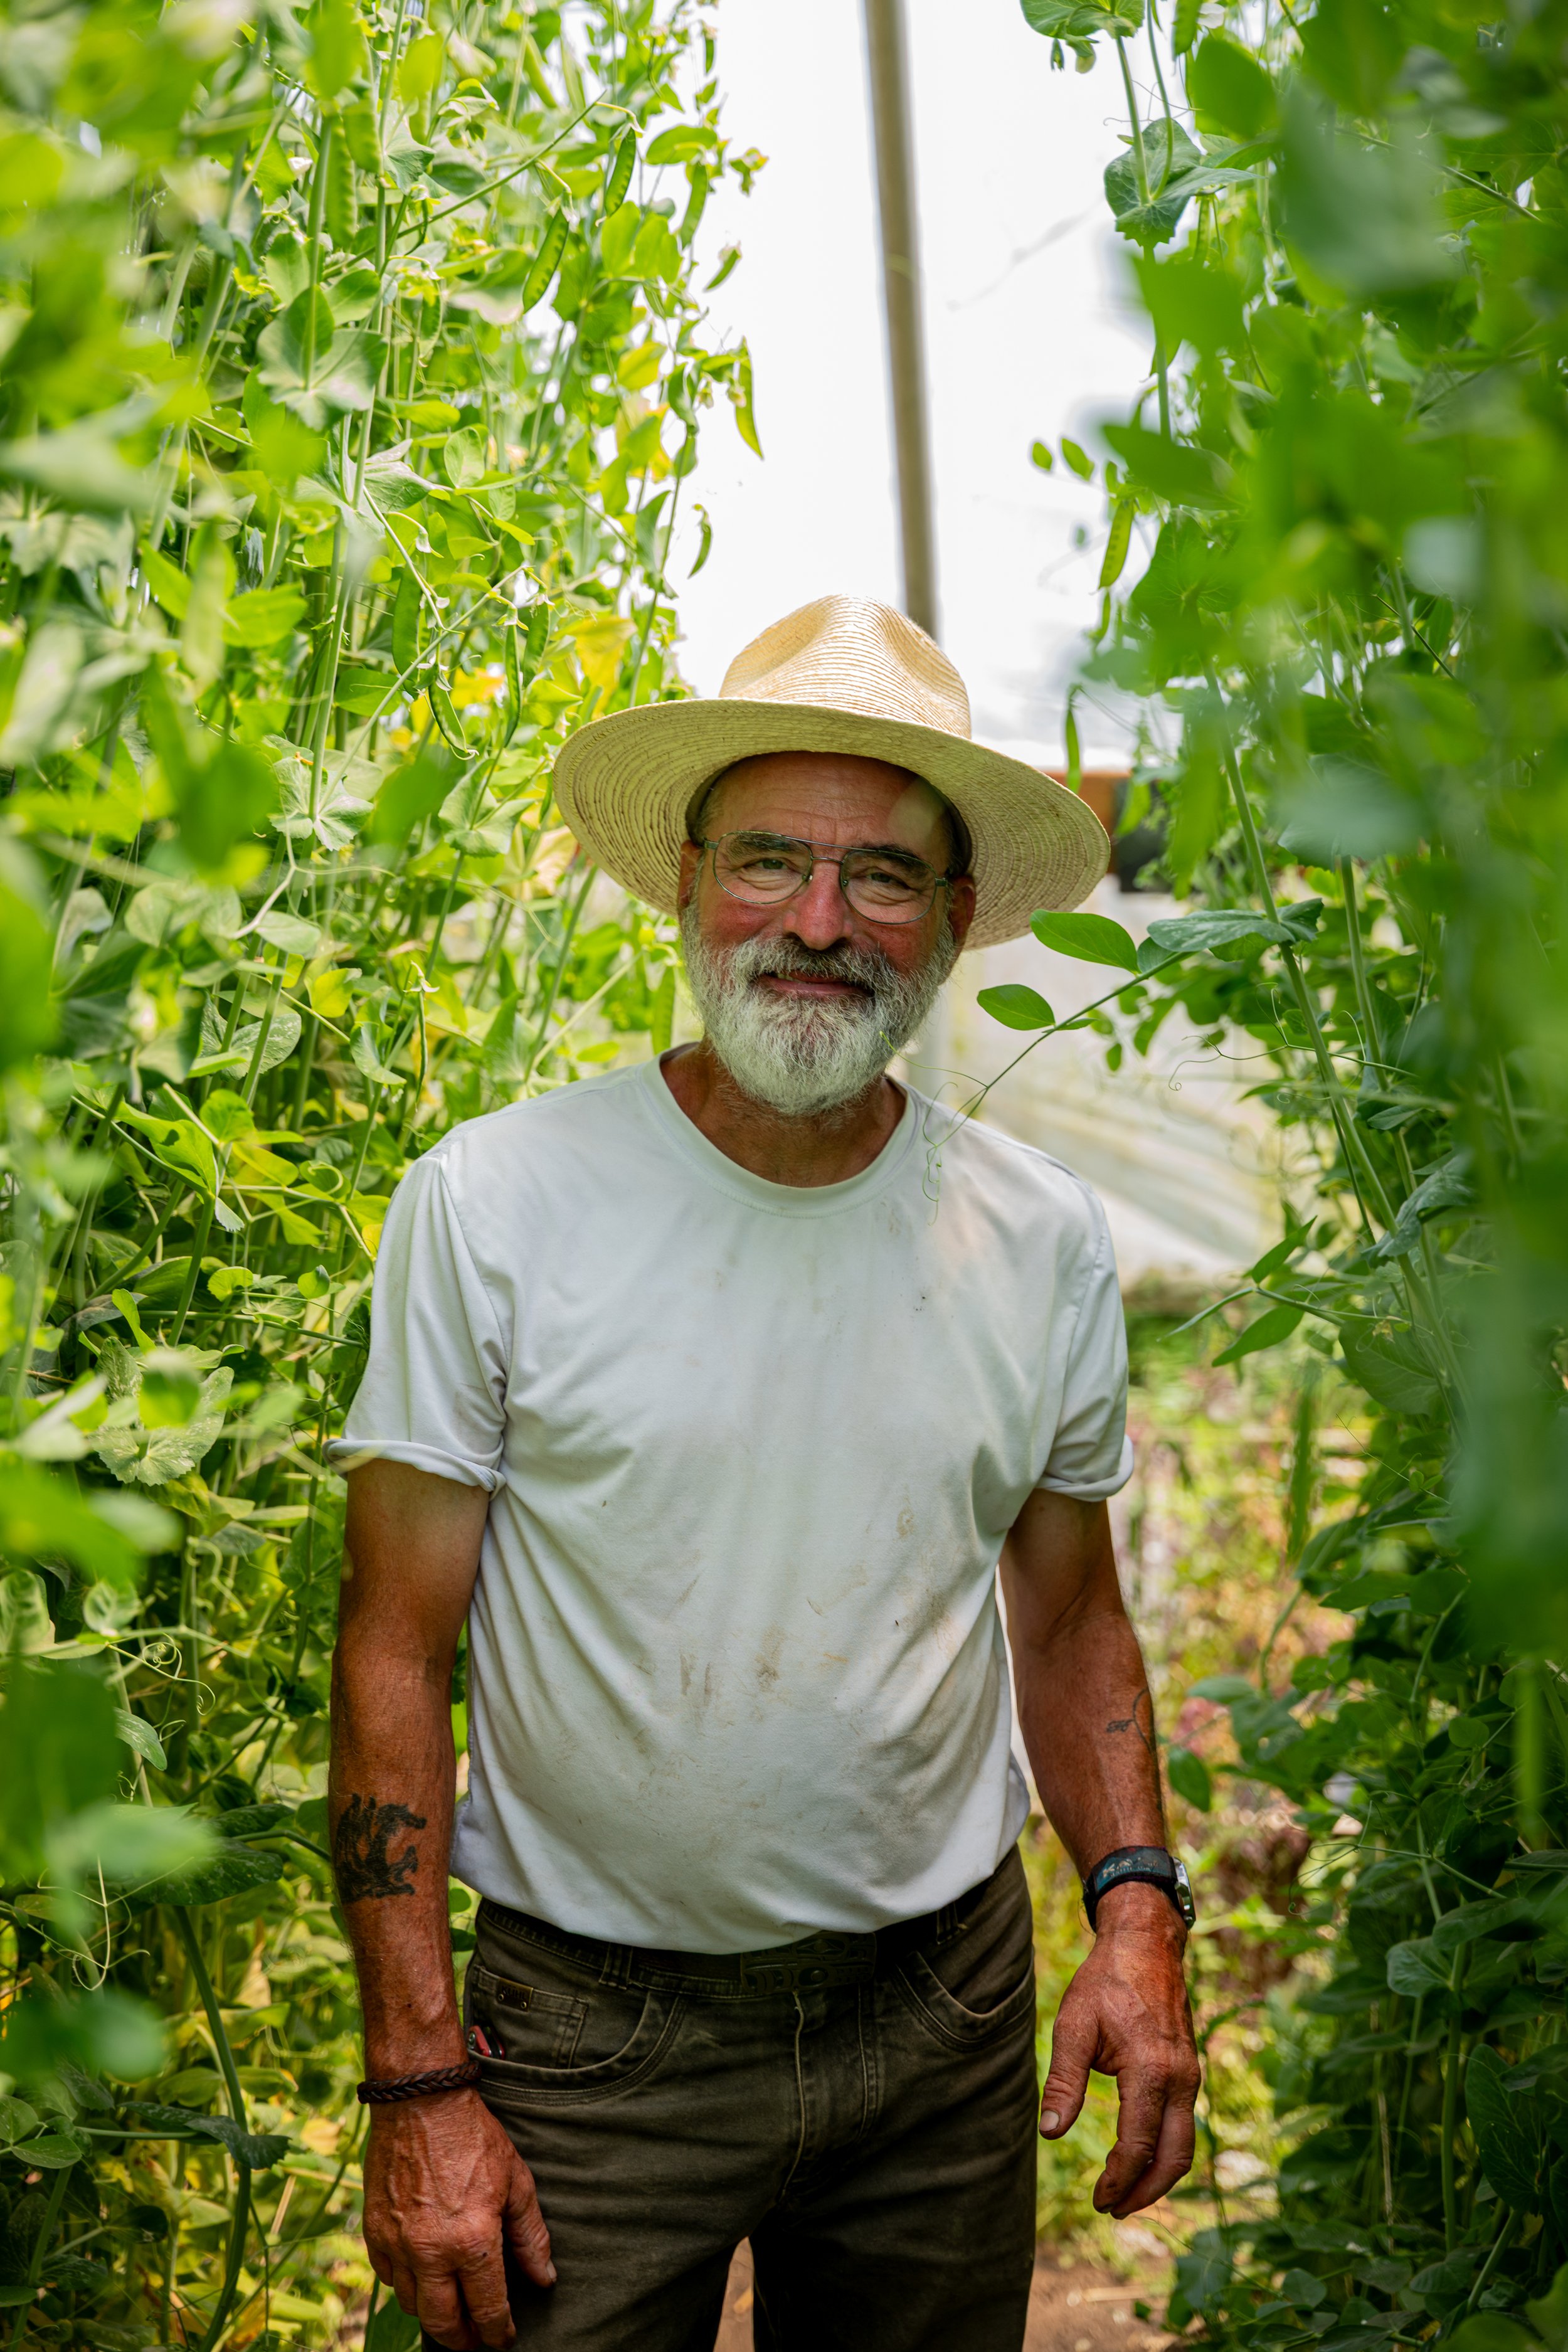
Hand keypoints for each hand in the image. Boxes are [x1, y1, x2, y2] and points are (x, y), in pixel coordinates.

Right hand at [363, 2090, 554, 2349]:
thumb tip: (545, 2279)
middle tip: (475, 2339)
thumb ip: (531, 2236)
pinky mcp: (374, 2232)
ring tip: (451, 2306)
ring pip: (411, 2306)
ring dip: (433, 2313)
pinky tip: (422, 2274)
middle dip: (462, 2340)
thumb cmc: (474, 2138)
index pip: (487, 2310)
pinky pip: (388, 2278)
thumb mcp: (516, 2181)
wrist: (421, 2102)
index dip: (499, 2332)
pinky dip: (406, 2284)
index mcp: (472, 2241)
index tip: (505, 2339)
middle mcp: (431, 2252)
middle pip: (443, 2323)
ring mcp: (398, 2244)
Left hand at [1038, 1885, 1199, 2218]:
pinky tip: (1141, 2156)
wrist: (1146, 1945)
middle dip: (1145, 2191)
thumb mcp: (1074, 2027)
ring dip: (1158, 2176)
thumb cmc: (1105, 1983)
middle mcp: (1180, 2078)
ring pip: (1184, 2144)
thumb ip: (1064, 2081)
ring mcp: (1190, 2074)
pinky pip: (1184, 2124)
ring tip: (1127, 2194)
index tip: (1098, 2200)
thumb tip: (1050, 2132)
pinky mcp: (1189, 2070)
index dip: (1118, 2180)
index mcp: (1151, 2070)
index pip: (1138, 2145)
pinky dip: (1166, 2150)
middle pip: (1173, 2157)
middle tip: (1114, 2209)